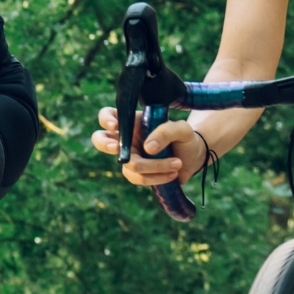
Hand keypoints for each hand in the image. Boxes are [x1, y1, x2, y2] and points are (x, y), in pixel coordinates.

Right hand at [92, 106, 208, 186]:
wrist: (193, 156)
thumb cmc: (184, 138)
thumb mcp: (181, 129)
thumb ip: (166, 132)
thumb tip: (148, 149)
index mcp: (132, 122)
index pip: (108, 115)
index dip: (106, 119)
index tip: (116, 126)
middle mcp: (127, 138)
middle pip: (99, 139)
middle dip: (104, 144)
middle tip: (116, 148)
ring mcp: (130, 156)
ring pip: (126, 165)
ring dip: (152, 167)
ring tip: (176, 164)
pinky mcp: (137, 173)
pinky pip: (137, 178)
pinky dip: (156, 178)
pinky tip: (172, 174)